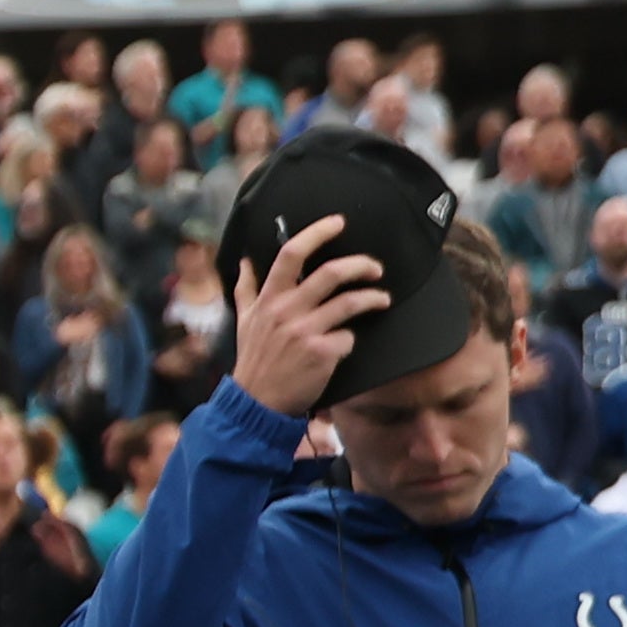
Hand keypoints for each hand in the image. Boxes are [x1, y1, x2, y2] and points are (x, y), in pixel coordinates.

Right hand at [228, 215, 392, 417]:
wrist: (257, 403)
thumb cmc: (254, 360)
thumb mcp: (244, 321)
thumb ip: (246, 289)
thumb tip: (246, 261)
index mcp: (268, 300)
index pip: (291, 255)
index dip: (317, 233)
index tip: (338, 223)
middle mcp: (286, 311)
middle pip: (331, 273)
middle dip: (361, 265)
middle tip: (375, 268)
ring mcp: (304, 332)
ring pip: (350, 303)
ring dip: (374, 298)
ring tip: (382, 300)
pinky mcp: (321, 353)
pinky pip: (348, 337)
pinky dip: (350, 340)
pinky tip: (347, 344)